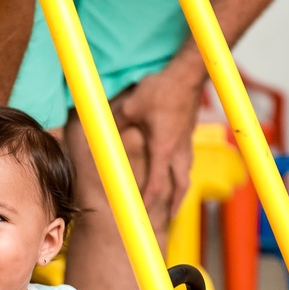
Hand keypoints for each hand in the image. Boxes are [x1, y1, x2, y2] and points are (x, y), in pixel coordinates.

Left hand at [112, 56, 204, 219]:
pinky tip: (176, 168)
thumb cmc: (161, 89)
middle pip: (181, 185)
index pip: (156, 183)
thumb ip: (114, 124)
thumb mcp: (130, 107)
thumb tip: (99, 131)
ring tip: (176, 198)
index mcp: (163, 149)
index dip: (148, 201)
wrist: (189, 73)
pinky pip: (187, 159)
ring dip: (181, 188)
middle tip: (169, 216)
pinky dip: (182, 170)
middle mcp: (178, 150)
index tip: (141, 213)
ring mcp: (187, 141)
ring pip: (186, 172)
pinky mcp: (190, 132)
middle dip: (175, 203)